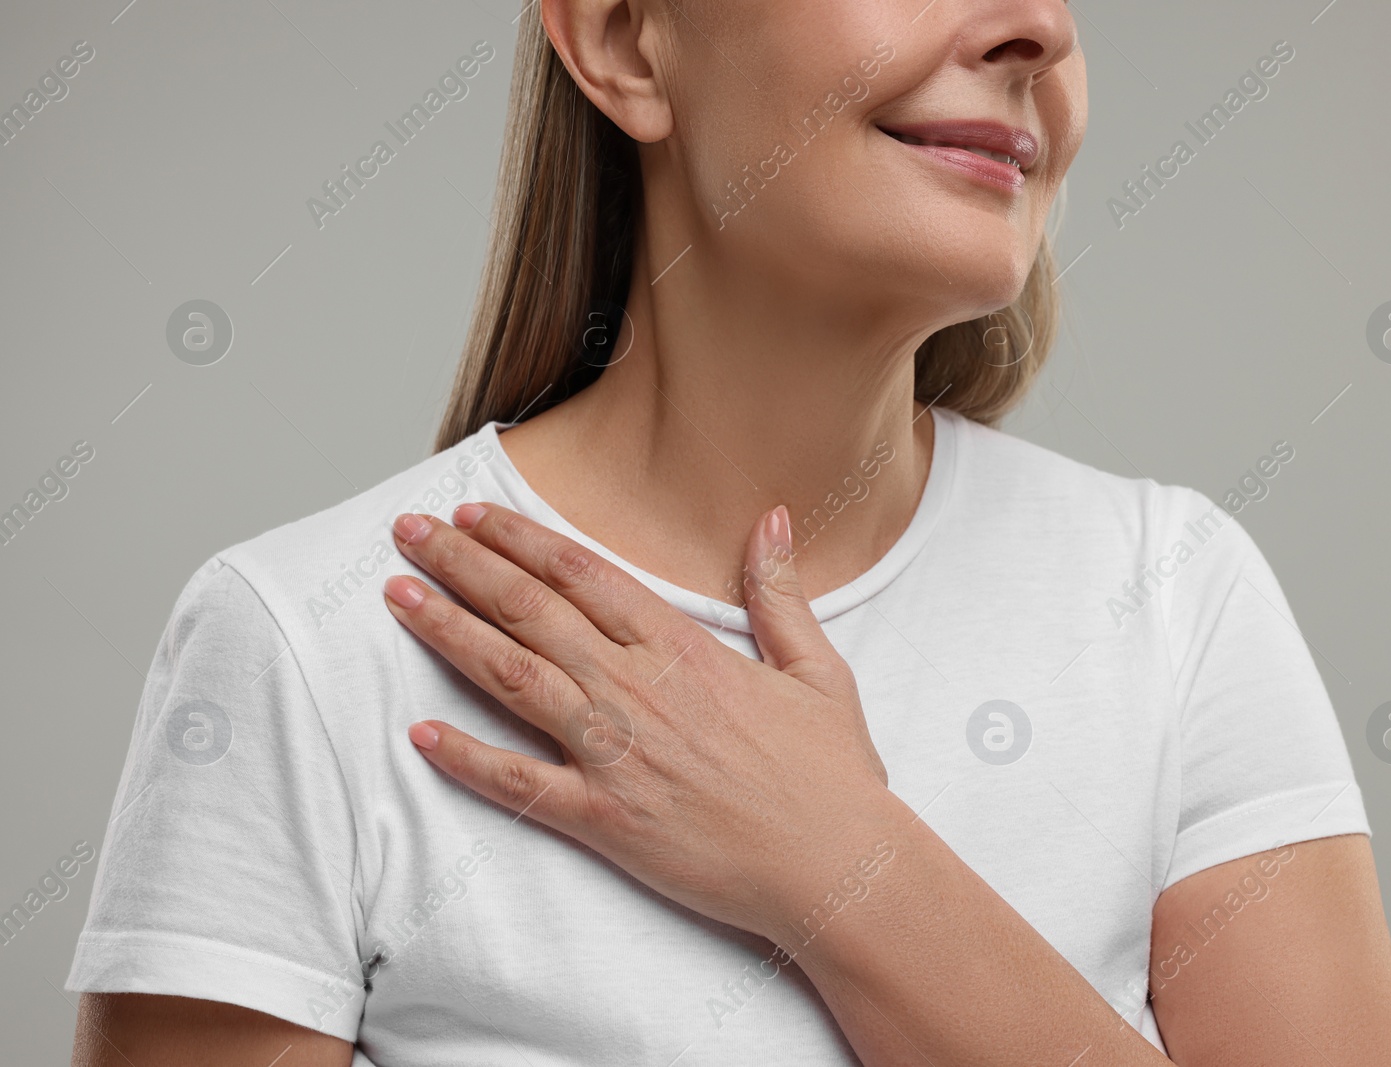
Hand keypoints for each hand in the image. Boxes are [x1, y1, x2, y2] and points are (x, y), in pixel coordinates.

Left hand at [382, 501, 893, 941]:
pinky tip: (421, 735)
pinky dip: (468, 760)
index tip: (475, 516)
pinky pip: (520, 784)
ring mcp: (616, 754)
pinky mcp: (605, 818)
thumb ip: (779, 591)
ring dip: (449, 633)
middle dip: (464, 565)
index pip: (583, 575)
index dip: (521, 540)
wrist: (835, 865)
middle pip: (532, 611)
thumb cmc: (831, 773)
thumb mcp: (817, 668)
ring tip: (399, 597)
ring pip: (513, 677)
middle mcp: (639, 690)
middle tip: (410, 533)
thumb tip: (770, 519)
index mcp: (684, 648)